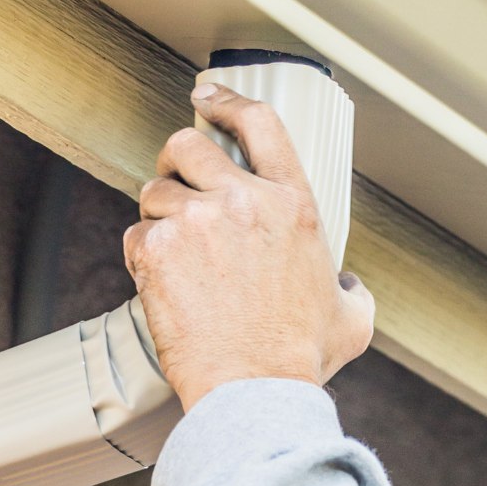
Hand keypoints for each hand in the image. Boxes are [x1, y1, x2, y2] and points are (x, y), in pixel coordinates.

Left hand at [123, 83, 374, 410]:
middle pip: (188, 146)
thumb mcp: (351, 316)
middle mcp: (244, 201)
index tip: (205, 96)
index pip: (260, 124)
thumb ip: (348, 287)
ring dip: (157, 216)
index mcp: (294, 204)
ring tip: (172, 253)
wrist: (251, 389)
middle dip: (174, 160)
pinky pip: (134, 234)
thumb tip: (345, 286)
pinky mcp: (156, 251)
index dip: (227, 101)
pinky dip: (141, 254)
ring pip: (154, 192)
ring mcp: (196, 222)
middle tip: (172, 182)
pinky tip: (160, 282)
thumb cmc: (296, 358)